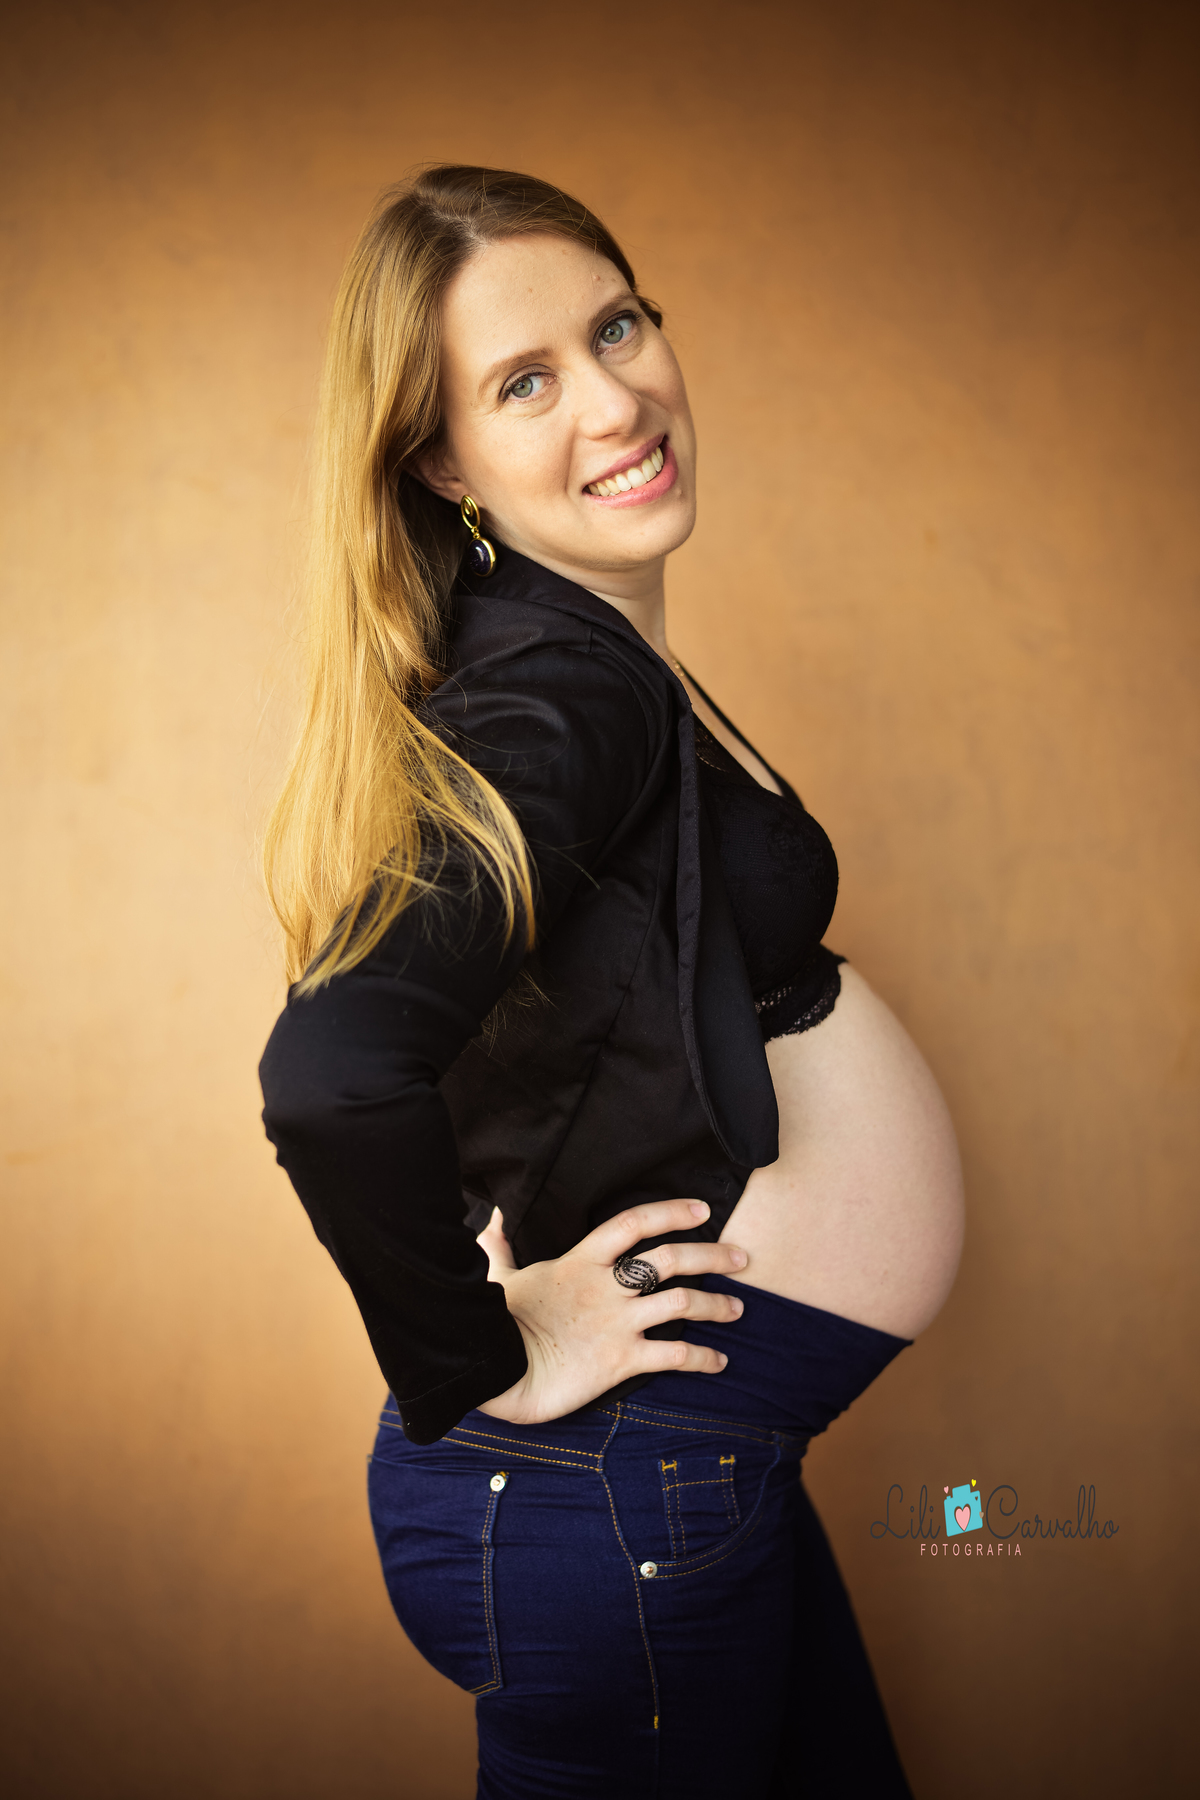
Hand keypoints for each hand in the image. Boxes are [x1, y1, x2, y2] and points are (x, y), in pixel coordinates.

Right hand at [474, 1200, 748, 1424]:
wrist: (490, 1366)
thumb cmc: (493, 1320)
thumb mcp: (499, 1275)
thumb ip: (500, 1246)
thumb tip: (492, 1219)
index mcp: (581, 1261)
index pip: (634, 1223)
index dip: (671, 1211)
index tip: (701, 1209)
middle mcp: (607, 1287)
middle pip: (671, 1259)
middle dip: (712, 1254)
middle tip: (741, 1257)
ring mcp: (617, 1323)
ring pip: (682, 1303)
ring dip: (716, 1305)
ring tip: (738, 1309)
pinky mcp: (621, 1360)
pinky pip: (673, 1355)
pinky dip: (702, 1358)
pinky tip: (719, 1362)